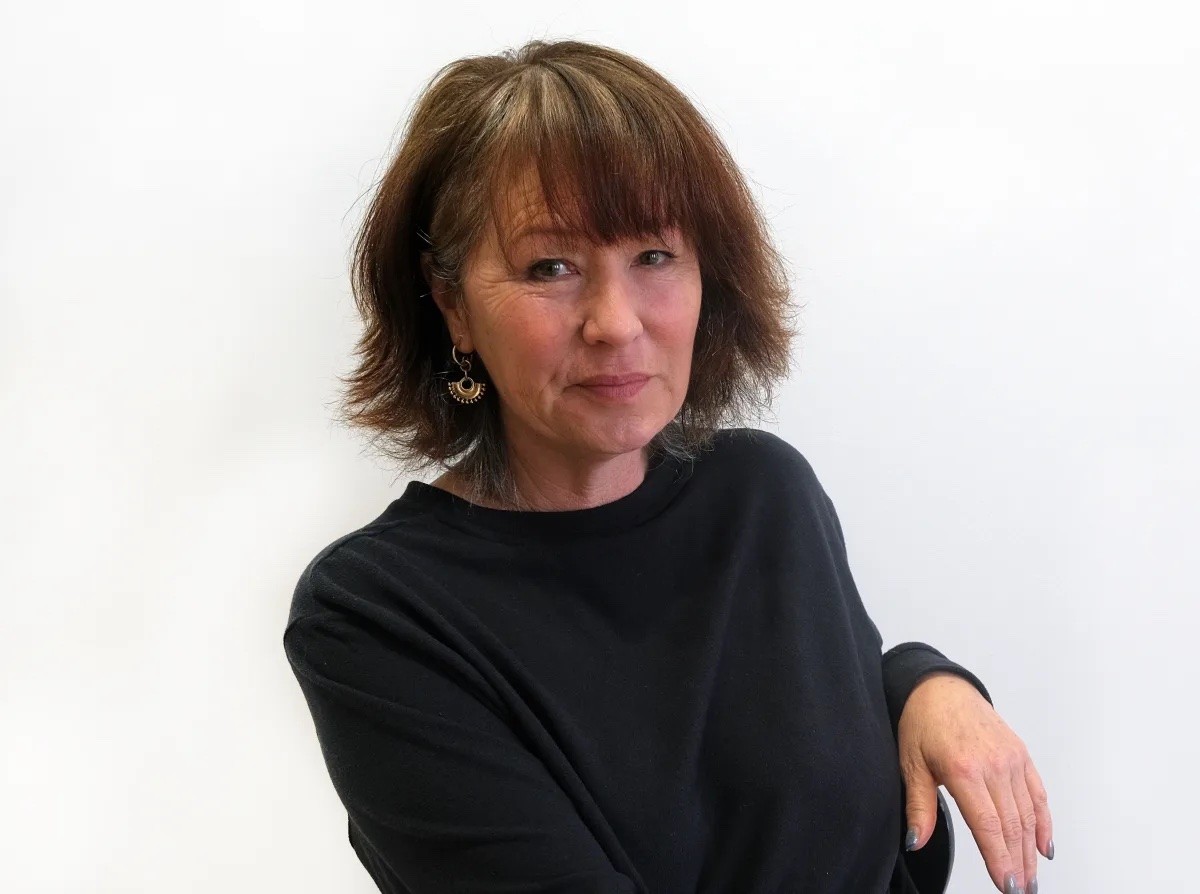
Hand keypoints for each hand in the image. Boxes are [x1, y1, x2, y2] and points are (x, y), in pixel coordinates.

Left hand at [897, 672, 1054, 893]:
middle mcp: (993, 764)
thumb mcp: (911, 764)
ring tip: (1030, 878)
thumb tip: (916, 841)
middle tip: (1020, 890)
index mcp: (964, 769)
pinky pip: (1037, 794)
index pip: (988, 825)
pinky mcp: (1021, 754)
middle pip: (1012, 825)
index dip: (999, 859)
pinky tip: (1044, 847)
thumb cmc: (922, 722)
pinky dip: (1044, 821)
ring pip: (1027, 814)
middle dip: (1018, 863)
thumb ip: (918, 806)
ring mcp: (1011, 758)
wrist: (940, 687)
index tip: (1006, 885)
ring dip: (1031, 850)